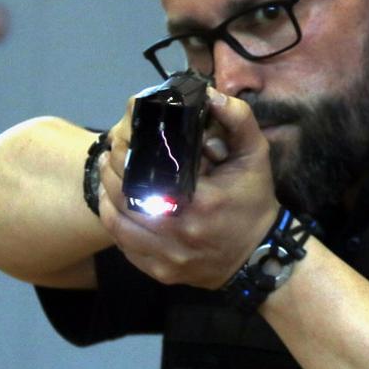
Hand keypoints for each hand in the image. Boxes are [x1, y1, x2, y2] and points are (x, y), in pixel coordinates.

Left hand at [97, 87, 278, 288]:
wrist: (261, 257)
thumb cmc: (254, 202)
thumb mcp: (255, 156)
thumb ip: (238, 120)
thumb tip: (209, 95)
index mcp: (199, 201)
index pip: (142, 172)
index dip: (125, 152)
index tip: (123, 138)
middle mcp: (178, 233)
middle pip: (123, 196)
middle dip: (112, 171)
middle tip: (112, 154)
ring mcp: (167, 257)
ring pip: (117, 223)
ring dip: (107, 196)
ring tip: (108, 176)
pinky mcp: (160, 272)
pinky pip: (125, 246)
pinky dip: (116, 223)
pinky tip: (117, 206)